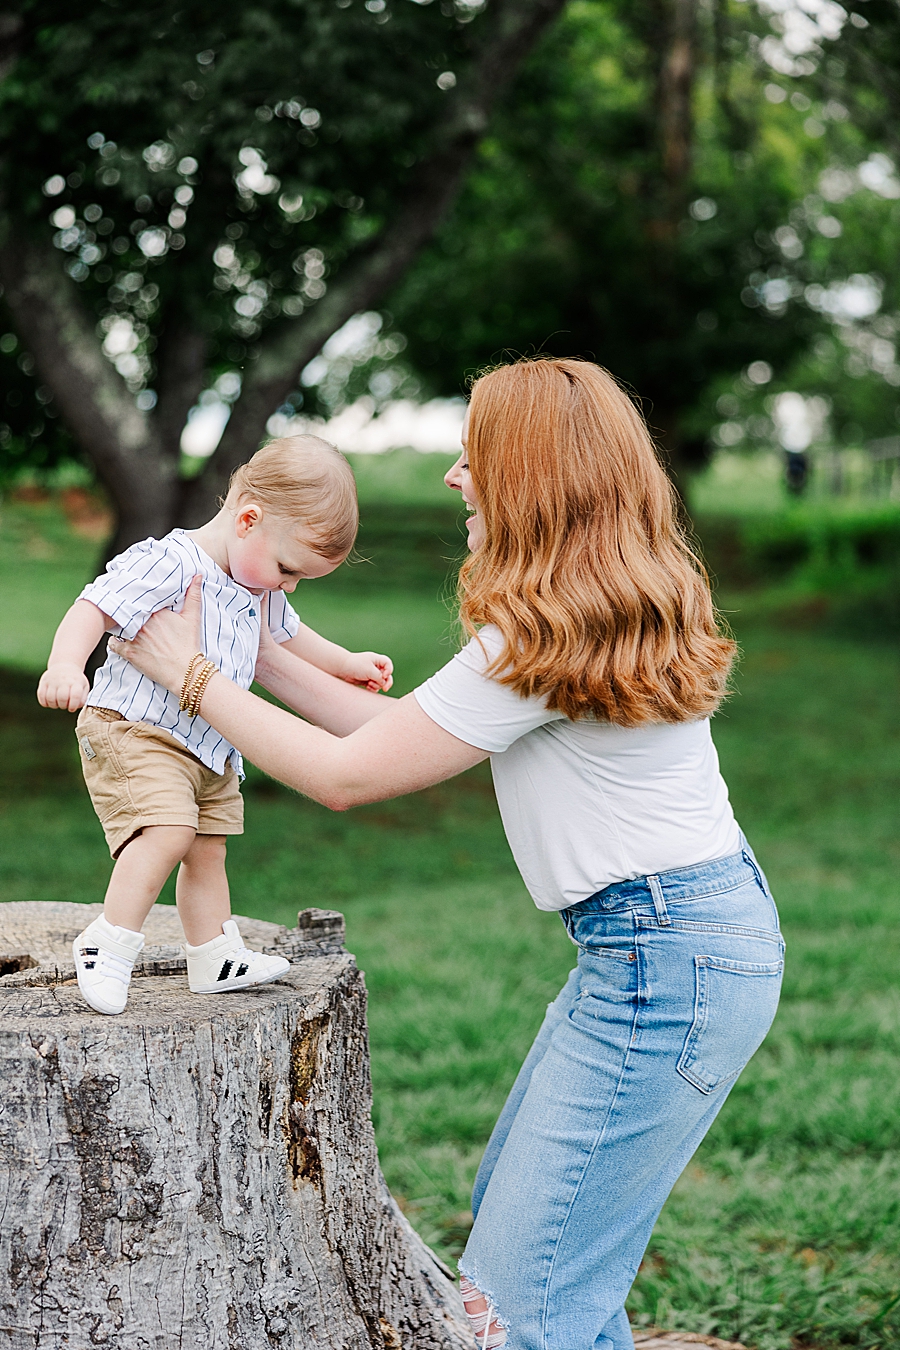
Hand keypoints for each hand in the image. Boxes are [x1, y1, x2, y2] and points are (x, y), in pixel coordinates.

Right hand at [37, 663, 89, 710]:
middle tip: (64, 704)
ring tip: (57, 702)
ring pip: (50, 698)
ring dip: (54, 705)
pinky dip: (44, 702)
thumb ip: (83, 699)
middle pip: (62, 698)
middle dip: (63, 706)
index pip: (75, 696)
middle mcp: (64, 680)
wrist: (64, 666)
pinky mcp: (43, 682)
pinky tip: (49, 701)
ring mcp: (53, 680)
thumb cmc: (75, 681)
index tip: (71, 708)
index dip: (73, 706)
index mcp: (76, 682)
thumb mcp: (83, 687)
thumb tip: (77, 706)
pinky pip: (41, 696)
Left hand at [108, 574, 203, 693]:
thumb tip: (198, 575)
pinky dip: (114, 641)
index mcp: (156, 611)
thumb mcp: (192, 618)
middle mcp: (143, 622)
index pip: (141, 599)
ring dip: (120, 625)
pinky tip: (118, 640)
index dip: (139, 599)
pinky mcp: (129, 652)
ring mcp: (134, 638)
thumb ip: (193, 595)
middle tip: (126, 610)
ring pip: (119, 625)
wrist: (185, 671)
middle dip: (127, 610)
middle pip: (128, 611)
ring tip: (121, 624)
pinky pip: (114, 644)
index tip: (137, 599)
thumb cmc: (189, 644)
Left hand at [339, 651, 393, 692]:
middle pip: (387, 675)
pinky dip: (373, 688)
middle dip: (386, 682)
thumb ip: (379, 677)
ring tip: (369, 684)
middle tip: (385, 688)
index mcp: (377, 660)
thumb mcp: (370, 670)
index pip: (388, 664)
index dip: (389, 671)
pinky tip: (367, 687)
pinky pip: (375, 687)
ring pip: (380, 682)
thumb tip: (384, 684)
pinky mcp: (367, 681)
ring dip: (377, 685)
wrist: (342, 668)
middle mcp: (375, 667)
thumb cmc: (356, 666)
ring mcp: (371, 674)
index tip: (384, 675)